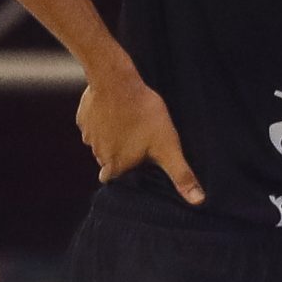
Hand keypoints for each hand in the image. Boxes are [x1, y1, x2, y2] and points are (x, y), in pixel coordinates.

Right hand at [77, 71, 202, 205]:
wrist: (117, 81)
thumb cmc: (144, 115)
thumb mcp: (168, 147)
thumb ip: (180, 175)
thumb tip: (198, 201)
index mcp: (115, 165)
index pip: (113, 179)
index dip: (124, 176)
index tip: (133, 168)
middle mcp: (98, 153)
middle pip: (108, 161)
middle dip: (119, 156)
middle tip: (136, 144)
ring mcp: (88, 135)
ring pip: (100, 143)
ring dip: (111, 138)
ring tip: (129, 126)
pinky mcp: (83, 117)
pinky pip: (92, 125)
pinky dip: (102, 122)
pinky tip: (116, 113)